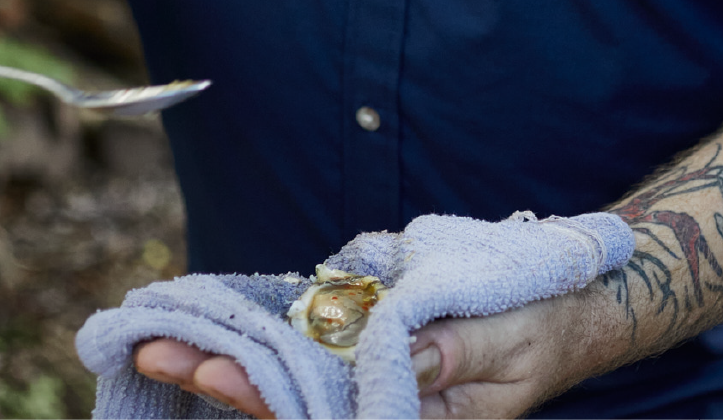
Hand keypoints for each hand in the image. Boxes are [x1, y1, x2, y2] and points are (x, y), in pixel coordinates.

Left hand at [134, 291, 597, 419]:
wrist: (570, 312)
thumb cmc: (546, 323)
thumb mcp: (514, 336)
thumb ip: (460, 346)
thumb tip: (396, 349)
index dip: (263, 398)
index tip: (211, 371)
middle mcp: (389, 412)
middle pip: (291, 407)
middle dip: (222, 378)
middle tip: (152, 346)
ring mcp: (378, 384)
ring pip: (293, 383)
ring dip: (231, 361)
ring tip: (160, 338)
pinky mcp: (378, 352)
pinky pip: (315, 351)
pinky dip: (268, 340)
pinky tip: (222, 328)